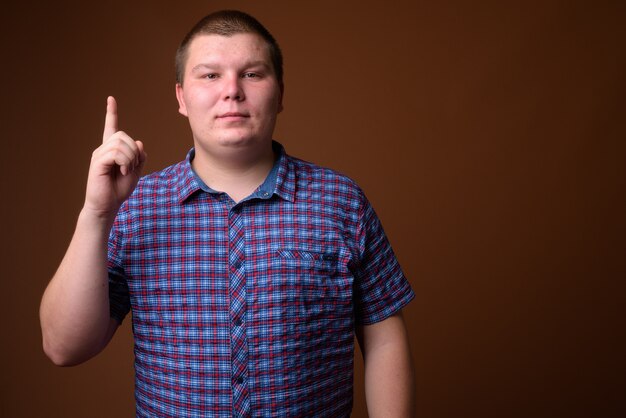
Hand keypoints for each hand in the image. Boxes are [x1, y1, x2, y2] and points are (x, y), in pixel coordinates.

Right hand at [83, 96, 146, 218]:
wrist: (108, 205)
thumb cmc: (119, 190)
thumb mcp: (135, 171)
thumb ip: (139, 157)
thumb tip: (139, 142)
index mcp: (112, 150)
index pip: (111, 127)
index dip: (111, 113)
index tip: (111, 99)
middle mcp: (103, 149)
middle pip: (123, 136)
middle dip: (134, 150)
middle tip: (132, 166)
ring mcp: (99, 155)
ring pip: (121, 144)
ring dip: (131, 157)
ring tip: (127, 170)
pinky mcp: (98, 162)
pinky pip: (116, 153)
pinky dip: (125, 162)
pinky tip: (123, 171)